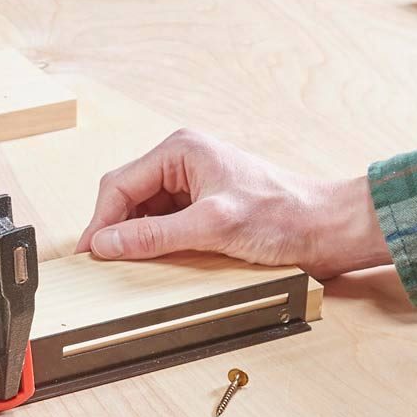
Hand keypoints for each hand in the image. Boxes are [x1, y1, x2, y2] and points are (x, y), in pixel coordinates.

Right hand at [78, 130, 390, 280]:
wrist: (327, 228)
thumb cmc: (283, 216)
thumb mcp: (211, 227)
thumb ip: (154, 235)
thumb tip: (106, 244)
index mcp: (180, 152)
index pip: (119, 185)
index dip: (99, 222)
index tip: (89, 255)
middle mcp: (181, 162)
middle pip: (124, 197)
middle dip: (112, 229)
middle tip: (101, 264)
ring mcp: (190, 184)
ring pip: (140, 212)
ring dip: (133, 238)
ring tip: (129, 265)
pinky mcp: (200, 206)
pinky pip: (161, 224)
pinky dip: (152, 244)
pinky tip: (153, 261)